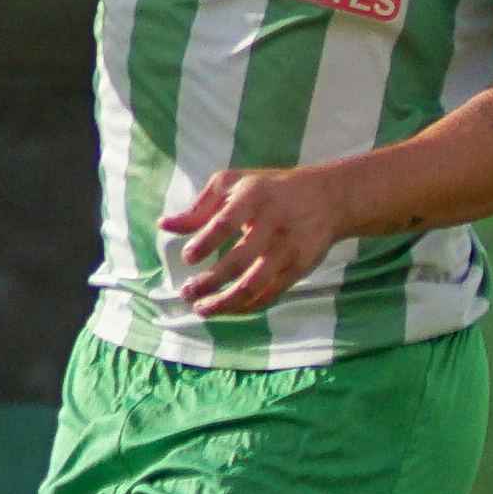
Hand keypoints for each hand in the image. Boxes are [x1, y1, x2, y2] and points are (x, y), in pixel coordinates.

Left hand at [160, 162, 352, 319]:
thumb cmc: (269, 189)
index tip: (188, 258)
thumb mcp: (234, 184)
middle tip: (187, 293)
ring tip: (202, 309)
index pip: (226, 222)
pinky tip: (226, 309)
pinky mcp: (298, 269)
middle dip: (209, 281)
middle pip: (239, 260)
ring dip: (225, 303)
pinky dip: (245, 307)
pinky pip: (269, 295)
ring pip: (255, 285)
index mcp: (254, 197)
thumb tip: (164, 226)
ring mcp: (288, 249)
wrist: (328, 198)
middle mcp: (273, 224)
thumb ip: (199, 208)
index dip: (205, 242)